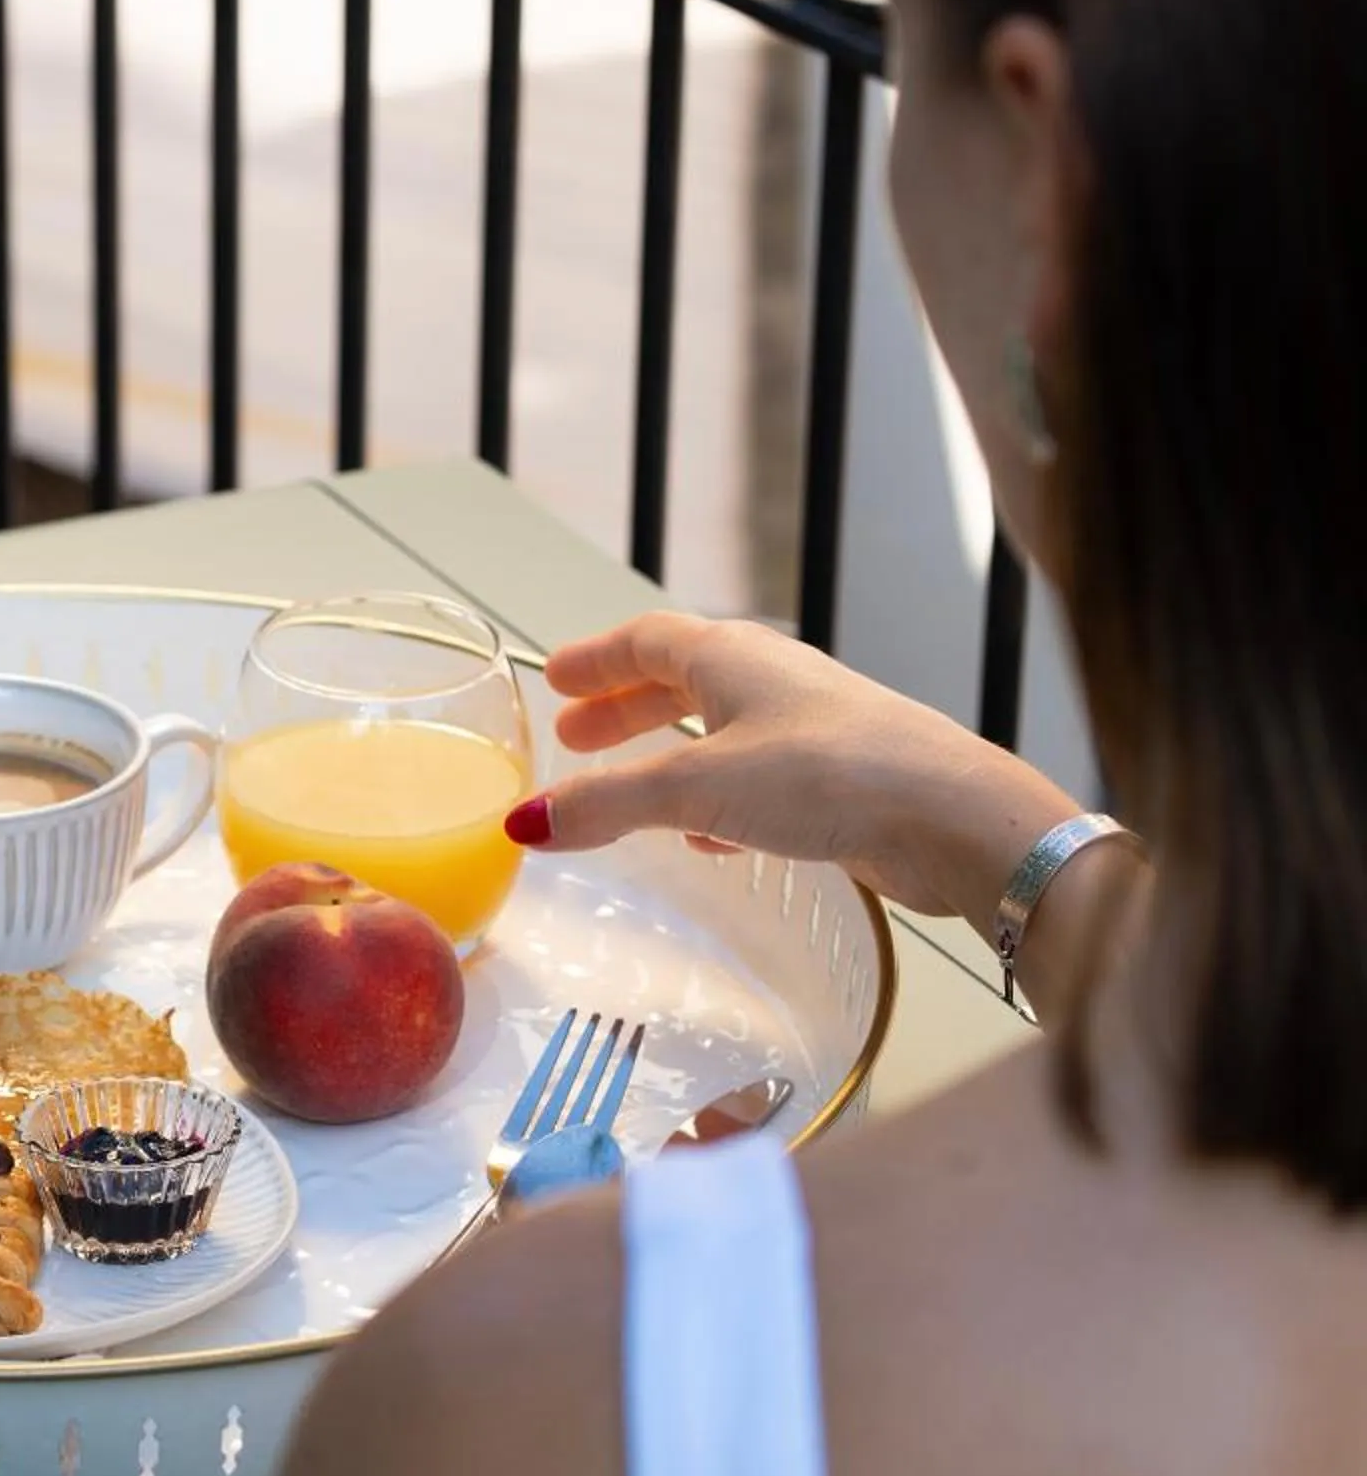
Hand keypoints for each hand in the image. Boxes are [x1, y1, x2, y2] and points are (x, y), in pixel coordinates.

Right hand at [515, 612, 1084, 937]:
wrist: (948, 815)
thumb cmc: (826, 775)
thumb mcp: (697, 786)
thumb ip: (609, 805)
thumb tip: (526, 822)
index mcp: (730, 656)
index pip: (645, 639)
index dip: (595, 660)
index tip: (554, 678)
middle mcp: (770, 679)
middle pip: (680, 681)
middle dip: (624, 709)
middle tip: (575, 738)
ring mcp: (809, 727)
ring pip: (720, 731)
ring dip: (668, 756)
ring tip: (628, 792)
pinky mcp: (838, 780)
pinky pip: (757, 776)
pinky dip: (716, 796)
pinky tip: (708, 836)